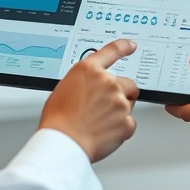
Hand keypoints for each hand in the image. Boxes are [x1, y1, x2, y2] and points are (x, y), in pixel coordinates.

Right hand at [39, 39, 139, 162]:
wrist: (63, 143)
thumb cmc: (58, 120)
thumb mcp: (64, 88)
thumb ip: (84, 81)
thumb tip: (92, 85)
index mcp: (89, 70)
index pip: (112, 51)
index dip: (124, 47)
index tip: (131, 45)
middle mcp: (107, 82)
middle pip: (127, 83)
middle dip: (121, 93)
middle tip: (104, 107)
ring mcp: (119, 101)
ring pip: (129, 104)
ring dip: (119, 111)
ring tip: (98, 122)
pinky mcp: (127, 121)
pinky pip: (129, 123)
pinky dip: (119, 128)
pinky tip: (103, 132)